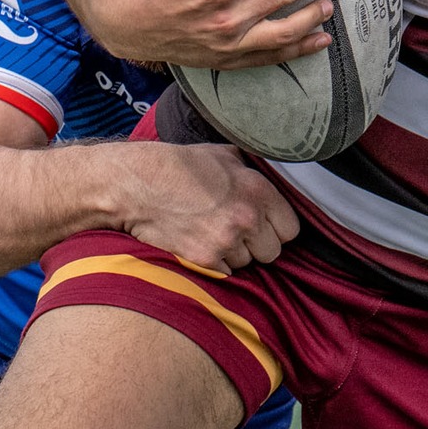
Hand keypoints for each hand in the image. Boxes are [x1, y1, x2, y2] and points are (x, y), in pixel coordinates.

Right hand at [110, 142, 299, 273]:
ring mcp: (225, 241)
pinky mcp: (204, 259)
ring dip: (234, 254)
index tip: (264, 225)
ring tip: (211, 233)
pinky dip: (215, 265)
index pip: (291, 229)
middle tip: (236, 231)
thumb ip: (251, 171)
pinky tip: (200, 244)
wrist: (136, 184)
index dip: (277, 228)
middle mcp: (247, 218)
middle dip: (257, 244)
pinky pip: (224, 273)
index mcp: (258, 190)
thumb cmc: (178, 166)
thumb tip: (266, 177)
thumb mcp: (223, 155)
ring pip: (247, 264)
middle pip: (272, 252)